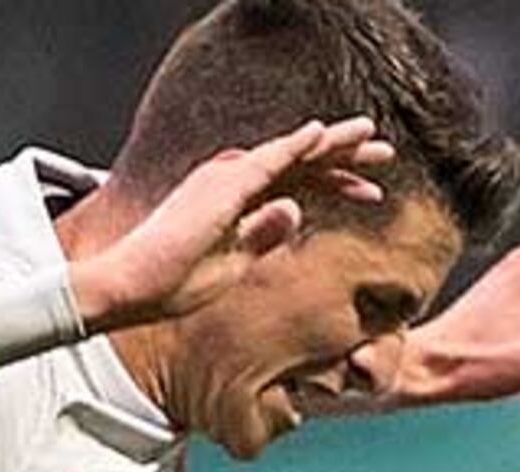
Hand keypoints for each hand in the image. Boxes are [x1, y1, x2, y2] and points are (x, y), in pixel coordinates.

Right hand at [71, 119, 395, 331]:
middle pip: (300, 161)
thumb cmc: (172, 285)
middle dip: (345, 155)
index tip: (371, 192)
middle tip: (387, 152)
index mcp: (235, 198)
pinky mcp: (222, 187)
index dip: (335, 181)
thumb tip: (297, 211)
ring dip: (333, 142)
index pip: (296, 181)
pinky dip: (297, 146)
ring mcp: (227, 178)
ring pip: (292, 154)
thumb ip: (264, 236)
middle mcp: (232, 179)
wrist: (132, 289)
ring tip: (372, 134)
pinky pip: (268, 161)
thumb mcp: (234, 264)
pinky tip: (324, 135)